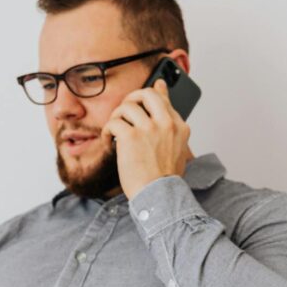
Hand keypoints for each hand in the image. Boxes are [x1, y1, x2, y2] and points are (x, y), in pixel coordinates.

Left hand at [100, 79, 191, 199]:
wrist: (159, 195)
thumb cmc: (164, 178)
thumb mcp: (176, 149)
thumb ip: (170, 127)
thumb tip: (165, 103)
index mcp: (179, 127)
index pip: (164, 100)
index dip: (153, 94)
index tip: (148, 90)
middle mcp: (165, 124)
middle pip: (146, 94)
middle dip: (132, 98)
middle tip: (124, 112)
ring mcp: (148, 128)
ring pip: (127, 106)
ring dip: (116, 117)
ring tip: (114, 131)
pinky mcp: (131, 136)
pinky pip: (114, 122)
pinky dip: (106, 131)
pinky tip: (108, 141)